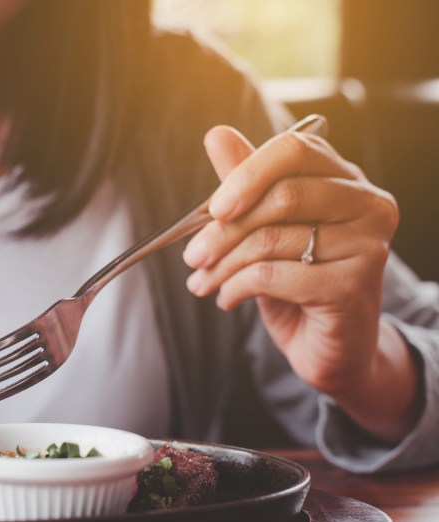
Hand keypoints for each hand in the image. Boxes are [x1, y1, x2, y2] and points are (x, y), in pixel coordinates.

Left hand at [182, 125, 419, 440]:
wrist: (331, 348)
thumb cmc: (295, 283)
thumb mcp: (265, 230)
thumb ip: (245, 184)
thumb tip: (217, 135)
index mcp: (346, 179)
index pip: (296, 149)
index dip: (246, 173)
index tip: (212, 208)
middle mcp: (367, 204)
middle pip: (282, 195)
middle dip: (224, 229)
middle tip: (193, 257)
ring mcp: (367, 244)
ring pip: (272, 239)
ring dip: (222, 265)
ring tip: (203, 282)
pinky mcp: (354, 285)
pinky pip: (274, 275)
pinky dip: (237, 287)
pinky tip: (227, 298)